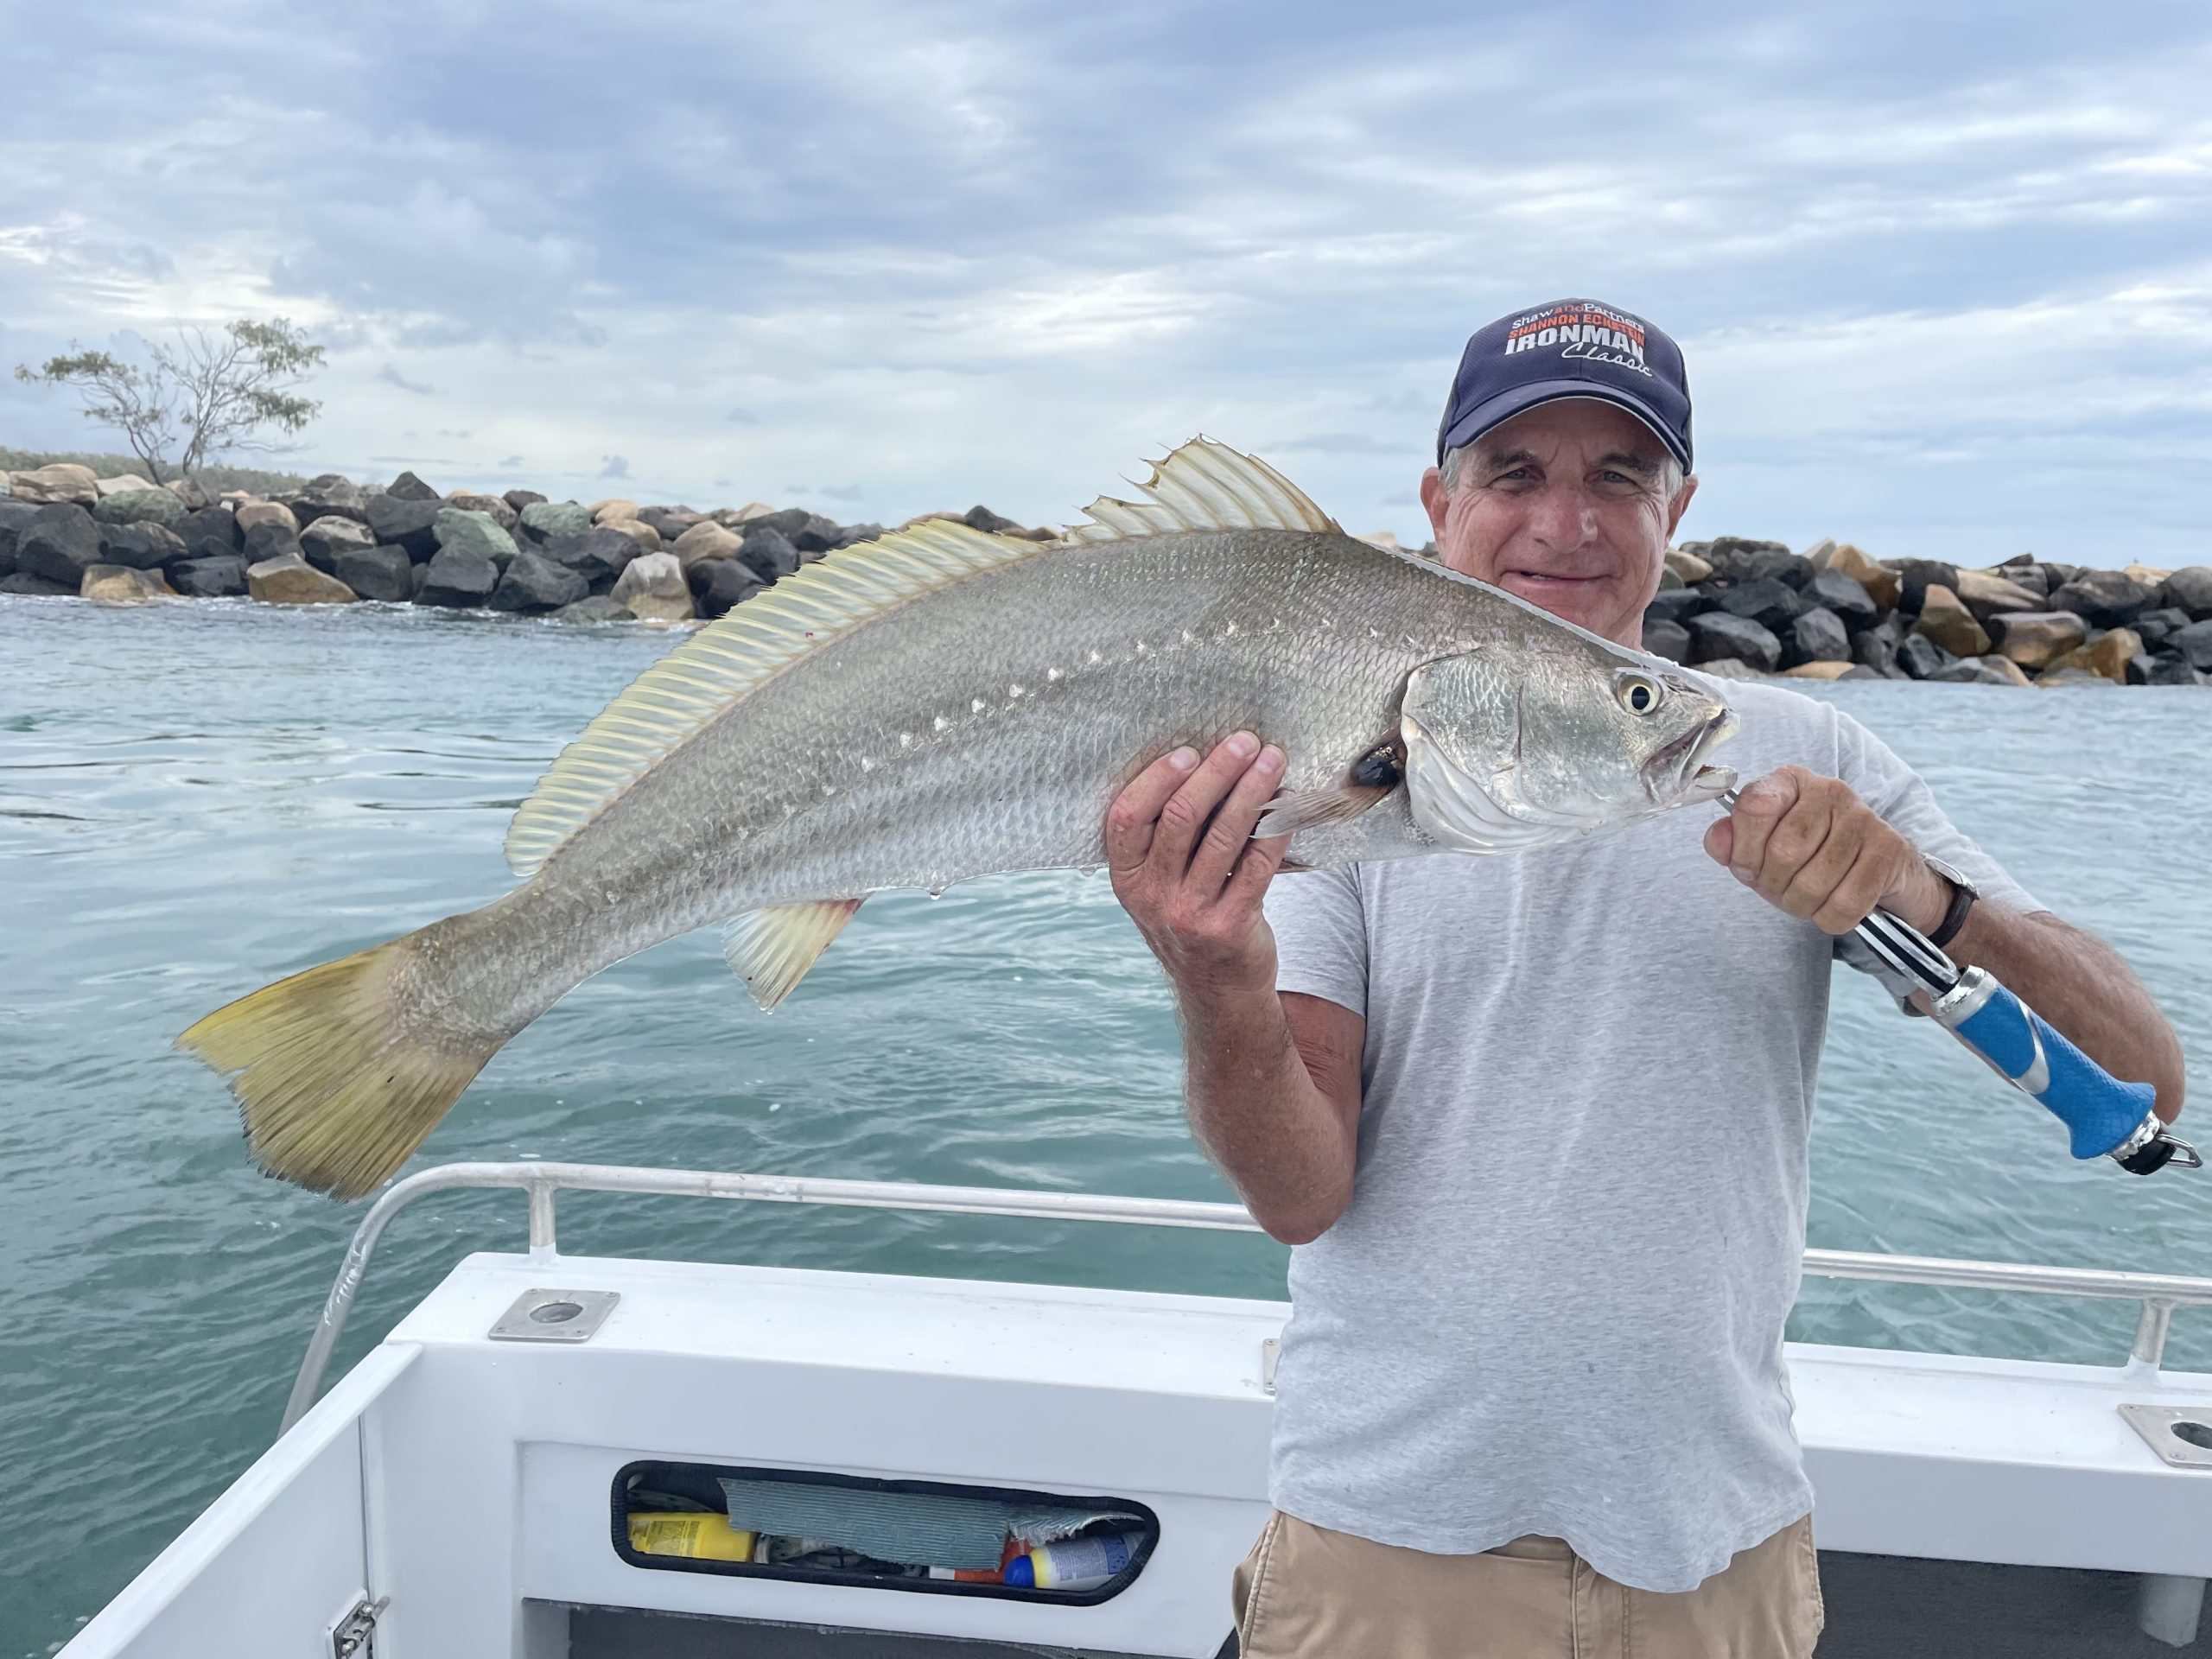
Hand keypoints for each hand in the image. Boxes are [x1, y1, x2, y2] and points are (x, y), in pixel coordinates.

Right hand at [1106, 732, 1291, 993]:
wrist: (1217, 987)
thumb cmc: (1190, 917)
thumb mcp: (1158, 884)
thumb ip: (1166, 838)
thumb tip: (1206, 762)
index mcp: (1125, 878)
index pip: (1126, 817)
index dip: (1157, 778)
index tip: (1190, 751)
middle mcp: (1151, 897)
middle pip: (1179, 817)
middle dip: (1216, 771)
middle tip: (1244, 742)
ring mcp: (1189, 913)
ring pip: (1223, 836)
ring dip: (1251, 791)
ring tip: (1272, 760)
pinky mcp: (1230, 925)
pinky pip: (1257, 865)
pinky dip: (1274, 829)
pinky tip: (1287, 806)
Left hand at [1702, 765, 1947, 935]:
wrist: (1878, 871)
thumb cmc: (1810, 858)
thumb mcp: (1761, 850)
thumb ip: (1731, 843)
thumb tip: (1718, 840)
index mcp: (1790, 781)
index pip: (1754, 807)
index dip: (1744, 851)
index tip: (1750, 865)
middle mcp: (1830, 790)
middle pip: (1782, 853)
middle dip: (1774, 884)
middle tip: (1783, 886)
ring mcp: (1864, 818)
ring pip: (1812, 884)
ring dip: (1802, 905)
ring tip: (1808, 895)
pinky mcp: (1889, 850)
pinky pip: (1844, 905)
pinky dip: (1831, 918)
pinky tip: (1835, 904)